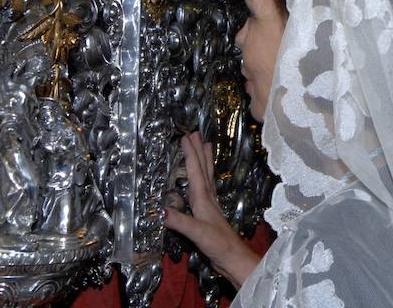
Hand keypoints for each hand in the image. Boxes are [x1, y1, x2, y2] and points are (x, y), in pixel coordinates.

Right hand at [164, 131, 259, 287]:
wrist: (233, 259)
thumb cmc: (218, 245)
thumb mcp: (197, 233)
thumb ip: (180, 222)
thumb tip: (159, 211)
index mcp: (203, 199)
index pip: (195, 171)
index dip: (191, 153)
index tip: (185, 136)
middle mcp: (208, 198)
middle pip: (203, 169)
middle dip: (199, 150)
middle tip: (196, 133)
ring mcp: (210, 206)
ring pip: (207, 177)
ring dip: (205, 160)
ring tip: (206, 146)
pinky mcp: (209, 214)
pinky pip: (206, 188)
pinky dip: (204, 178)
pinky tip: (202, 180)